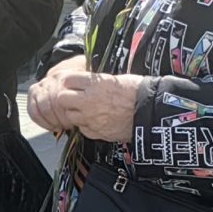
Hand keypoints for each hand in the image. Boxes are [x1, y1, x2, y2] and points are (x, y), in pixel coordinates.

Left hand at [28, 62, 144, 142]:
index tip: (73, 84)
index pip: (68, 79)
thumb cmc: (138, 92)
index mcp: (95, 83)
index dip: (70, 82)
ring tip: (86, 111)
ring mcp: (90, 118)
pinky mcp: (95, 132)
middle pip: (62, 98)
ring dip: (75, 113)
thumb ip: (97, 82)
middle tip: (76, 98)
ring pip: (69, 115)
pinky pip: (82, 128)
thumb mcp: (116, 79)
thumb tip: (86, 81)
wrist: (150, 112)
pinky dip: (85, 125)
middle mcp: (89, 100)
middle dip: (67, 98)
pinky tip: (95, 121)